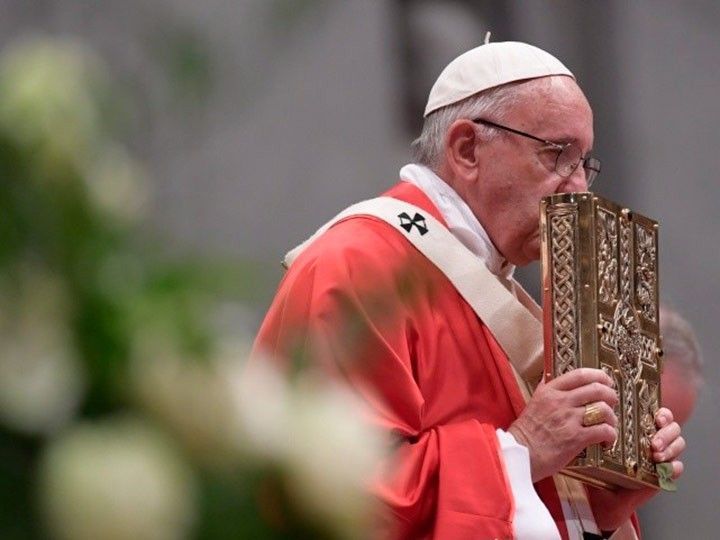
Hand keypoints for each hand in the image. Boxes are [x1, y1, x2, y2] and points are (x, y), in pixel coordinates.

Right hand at [508, 368, 617, 481]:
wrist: (520, 454)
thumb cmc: (525, 432)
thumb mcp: (533, 402)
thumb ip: (544, 389)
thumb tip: (548, 377)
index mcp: (550, 391)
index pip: (580, 374)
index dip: (599, 375)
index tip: (606, 380)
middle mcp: (561, 401)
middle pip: (597, 389)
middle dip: (610, 395)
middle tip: (612, 402)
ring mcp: (569, 419)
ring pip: (603, 409)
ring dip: (612, 417)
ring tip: (609, 424)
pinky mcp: (576, 438)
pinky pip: (603, 431)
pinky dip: (610, 435)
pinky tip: (607, 440)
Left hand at [588, 407, 685, 530]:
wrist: (605, 497)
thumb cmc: (600, 468)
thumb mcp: (600, 445)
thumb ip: (600, 430)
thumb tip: (594, 414)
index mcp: (641, 429)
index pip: (661, 415)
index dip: (664, 414)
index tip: (657, 418)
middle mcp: (654, 440)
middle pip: (673, 428)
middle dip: (666, 434)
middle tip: (654, 443)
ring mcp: (661, 457)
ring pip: (679, 444)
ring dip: (671, 448)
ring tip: (656, 454)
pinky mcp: (664, 475)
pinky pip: (677, 468)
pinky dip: (673, 467)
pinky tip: (663, 468)